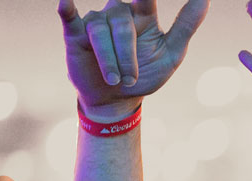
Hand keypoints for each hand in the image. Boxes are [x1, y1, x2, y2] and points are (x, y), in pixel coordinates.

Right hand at [58, 0, 209, 119]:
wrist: (117, 99)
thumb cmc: (145, 73)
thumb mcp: (171, 53)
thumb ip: (185, 26)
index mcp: (143, 15)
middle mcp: (119, 13)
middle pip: (123, 25)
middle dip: (127, 55)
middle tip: (131, 79)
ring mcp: (97, 21)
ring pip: (101, 32)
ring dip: (110, 61)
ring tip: (115, 79)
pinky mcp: (75, 33)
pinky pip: (70, 17)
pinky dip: (67, 9)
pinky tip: (66, 3)